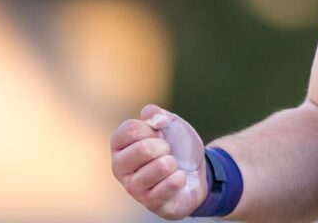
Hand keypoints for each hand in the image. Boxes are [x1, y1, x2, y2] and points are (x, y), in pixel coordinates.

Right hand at [110, 104, 208, 219]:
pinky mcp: (150, 203)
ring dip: (173, 163)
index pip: (130, 129)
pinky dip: (179, 179)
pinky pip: (168, 186)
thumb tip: (151, 117)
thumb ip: (157, 114)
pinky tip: (178, 179)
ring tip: (172, 166)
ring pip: (158, 168)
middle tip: (167, 151)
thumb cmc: (177, 146)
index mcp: (120, 146)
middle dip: (164, 146)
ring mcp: (133, 188)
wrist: (197, 170)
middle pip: (143, 149)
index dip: (152, 128)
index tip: (158, 134)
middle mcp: (120, 168)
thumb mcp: (170, 123)